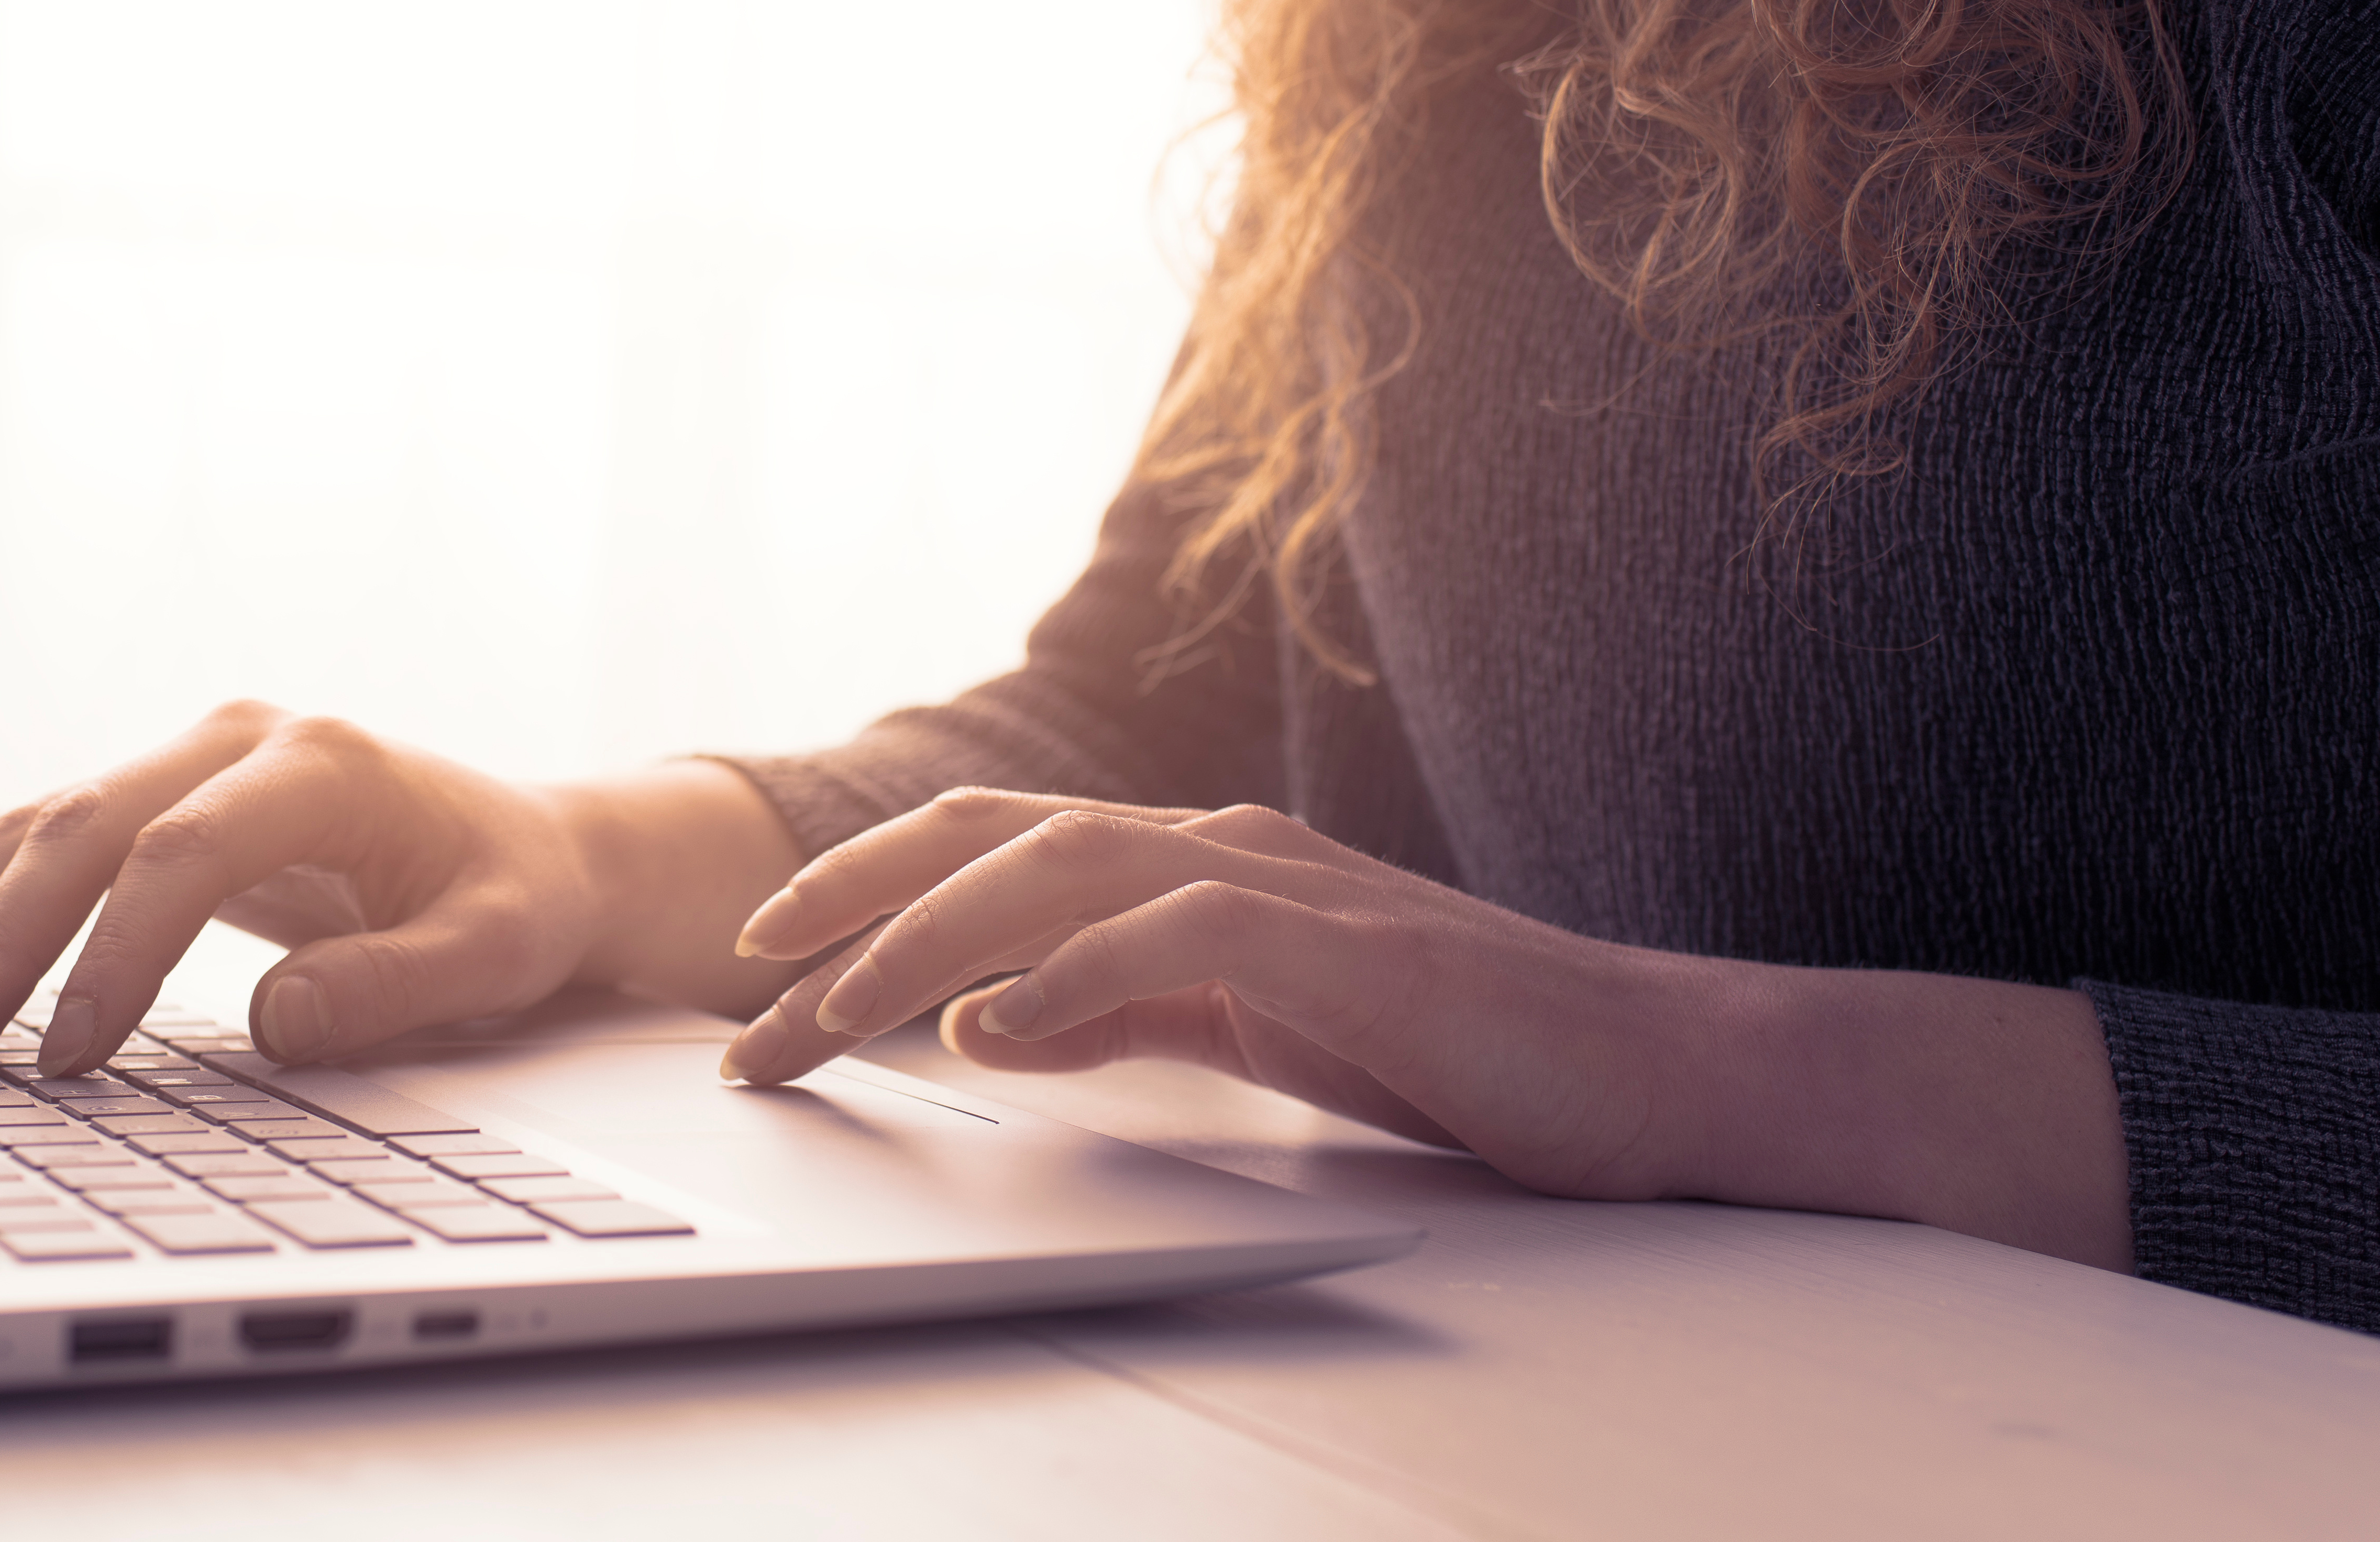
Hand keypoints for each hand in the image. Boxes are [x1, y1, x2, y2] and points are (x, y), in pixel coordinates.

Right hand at [0, 702, 806, 1078]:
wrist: (530, 847)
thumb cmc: (518, 897)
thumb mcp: (498, 951)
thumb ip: (396, 985)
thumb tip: (274, 1024)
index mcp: (322, 763)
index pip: (182, 851)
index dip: (115, 952)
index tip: (72, 1053)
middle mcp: (238, 740)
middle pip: (84, 827)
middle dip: (3, 944)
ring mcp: (191, 761)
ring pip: (42, 829)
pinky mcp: (161, 799)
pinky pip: (50, 847)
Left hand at [723, 788, 1674, 1193]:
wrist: (1634, 1063)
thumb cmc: (1446, 1044)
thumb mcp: (1242, 1031)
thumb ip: (1119, 1014)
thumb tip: (986, 1021)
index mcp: (1192, 860)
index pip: (991, 850)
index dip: (868, 888)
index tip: (769, 962)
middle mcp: (1217, 845)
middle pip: (991, 843)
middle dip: (853, 905)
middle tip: (745, 983)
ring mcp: (1279, 881)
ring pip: (1058, 875)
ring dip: (929, 940)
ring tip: (830, 1006)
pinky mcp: (1337, 942)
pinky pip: (1176, 938)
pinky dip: (1078, 972)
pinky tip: (1002, 1019)